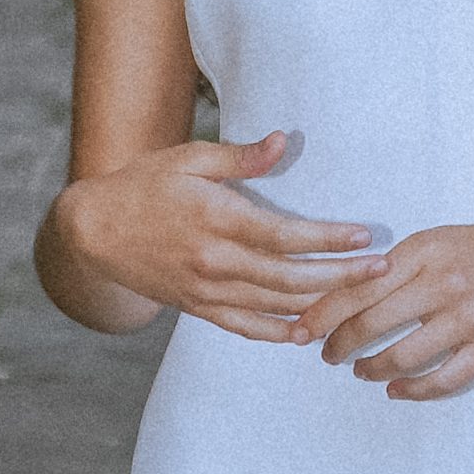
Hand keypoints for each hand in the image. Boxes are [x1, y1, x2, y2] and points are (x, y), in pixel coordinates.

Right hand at [56, 127, 379, 342]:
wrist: (92, 230)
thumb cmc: (144, 185)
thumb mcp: (188, 158)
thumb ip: (239, 157)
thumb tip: (282, 141)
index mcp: (217, 219)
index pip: (284, 236)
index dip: (328, 239)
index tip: (365, 237)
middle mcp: (214, 261)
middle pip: (290, 278)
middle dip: (341, 276)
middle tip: (382, 271)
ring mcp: (206, 290)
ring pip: (273, 306)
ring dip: (320, 305)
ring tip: (360, 301)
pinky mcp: (197, 307)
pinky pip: (243, 327)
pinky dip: (277, 332)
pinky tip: (306, 333)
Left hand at [296, 213, 473, 400]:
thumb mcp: (438, 239)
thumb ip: (396, 264)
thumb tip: (341, 295)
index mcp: (425, 250)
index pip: (358, 286)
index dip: (323, 314)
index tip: (299, 331)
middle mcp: (444, 282)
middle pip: (373, 324)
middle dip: (339, 345)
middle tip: (326, 355)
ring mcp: (470, 316)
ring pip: (404, 356)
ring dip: (372, 369)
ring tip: (360, 371)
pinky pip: (444, 378)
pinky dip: (414, 390)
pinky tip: (396, 390)